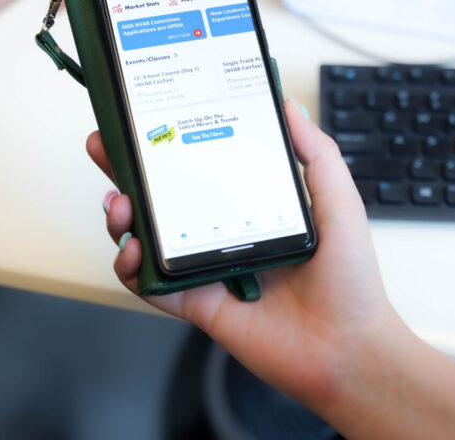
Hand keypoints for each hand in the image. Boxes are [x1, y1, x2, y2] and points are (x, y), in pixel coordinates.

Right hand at [86, 99, 401, 408]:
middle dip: (127, 172)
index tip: (148, 119)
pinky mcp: (197, 304)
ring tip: (119, 204)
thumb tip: (290, 106)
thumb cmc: (350, 280)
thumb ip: (316, 153)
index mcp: (250, 207)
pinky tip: (130, 251)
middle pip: (162, 197)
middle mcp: (222, 234)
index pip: (200, 168)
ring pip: (147, 239)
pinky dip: (131, 269)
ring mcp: (206, 269)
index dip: (170, 145)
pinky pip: (152, 286)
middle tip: (104, 146)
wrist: (348, 349)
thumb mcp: (338, 203)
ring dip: (122, 219)